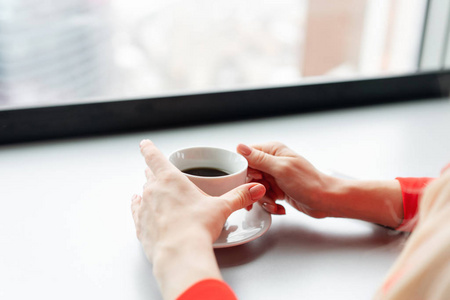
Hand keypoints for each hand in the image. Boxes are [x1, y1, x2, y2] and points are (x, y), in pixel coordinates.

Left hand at [131, 140, 264, 299]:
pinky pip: (136, 211)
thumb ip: (239, 196)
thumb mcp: (221, 208)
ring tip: (151, 188)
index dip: (148, 148)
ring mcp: (144, 208)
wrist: (179, 254)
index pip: (154, 156)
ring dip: (148, 189)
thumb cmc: (198, 227)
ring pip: (143, 192)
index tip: (144, 143)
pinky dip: (137, 206)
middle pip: (150, 174)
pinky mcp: (140, 226)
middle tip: (157, 170)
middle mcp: (153, 190)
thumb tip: (256, 188)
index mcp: (170, 179)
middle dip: (154, 171)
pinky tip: (137, 203)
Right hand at [237, 142, 403, 227]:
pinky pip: (263, 196)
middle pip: (249, 174)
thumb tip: (240, 147)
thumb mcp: (281, 169)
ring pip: (255, 188)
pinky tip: (279, 206)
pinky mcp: (277, 189)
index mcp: (273, 150)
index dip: (246, 170)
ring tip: (275, 202)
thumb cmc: (309, 183)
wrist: (326, 201)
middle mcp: (272, 161)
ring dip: (263, 199)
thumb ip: (259, 159)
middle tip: (264, 193)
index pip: (247, 155)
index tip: (255, 179)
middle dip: (254, 188)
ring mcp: (274, 176)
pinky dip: (269, 203)